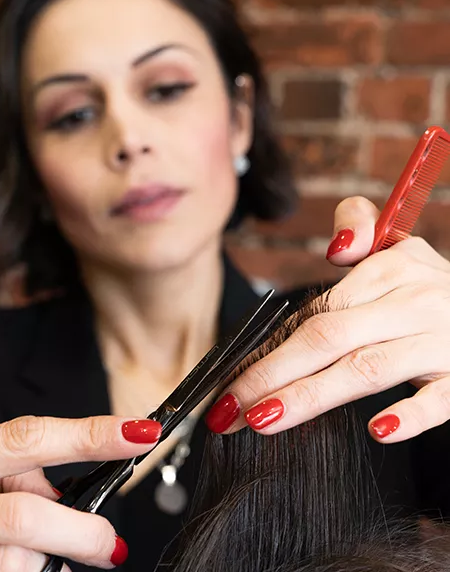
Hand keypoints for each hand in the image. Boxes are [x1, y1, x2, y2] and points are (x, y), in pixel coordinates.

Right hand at [0, 414, 160, 569]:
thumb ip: (17, 473)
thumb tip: (69, 491)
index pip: (28, 438)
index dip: (88, 434)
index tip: (139, 434)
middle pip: (28, 514)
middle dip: (82, 532)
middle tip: (110, 546)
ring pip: (16, 564)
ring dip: (50, 564)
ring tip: (57, 561)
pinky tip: (30, 568)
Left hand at [207, 196, 449, 443]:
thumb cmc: (430, 285)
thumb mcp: (399, 246)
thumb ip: (359, 228)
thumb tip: (335, 249)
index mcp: (389, 270)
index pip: (317, 309)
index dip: (271, 344)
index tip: (232, 374)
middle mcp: (412, 301)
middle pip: (329, 337)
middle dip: (272, 373)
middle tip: (229, 407)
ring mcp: (440, 339)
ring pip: (368, 368)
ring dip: (311, 396)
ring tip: (264, 420)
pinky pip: (439, 398)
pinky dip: (410, 415)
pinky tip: (378, 431)